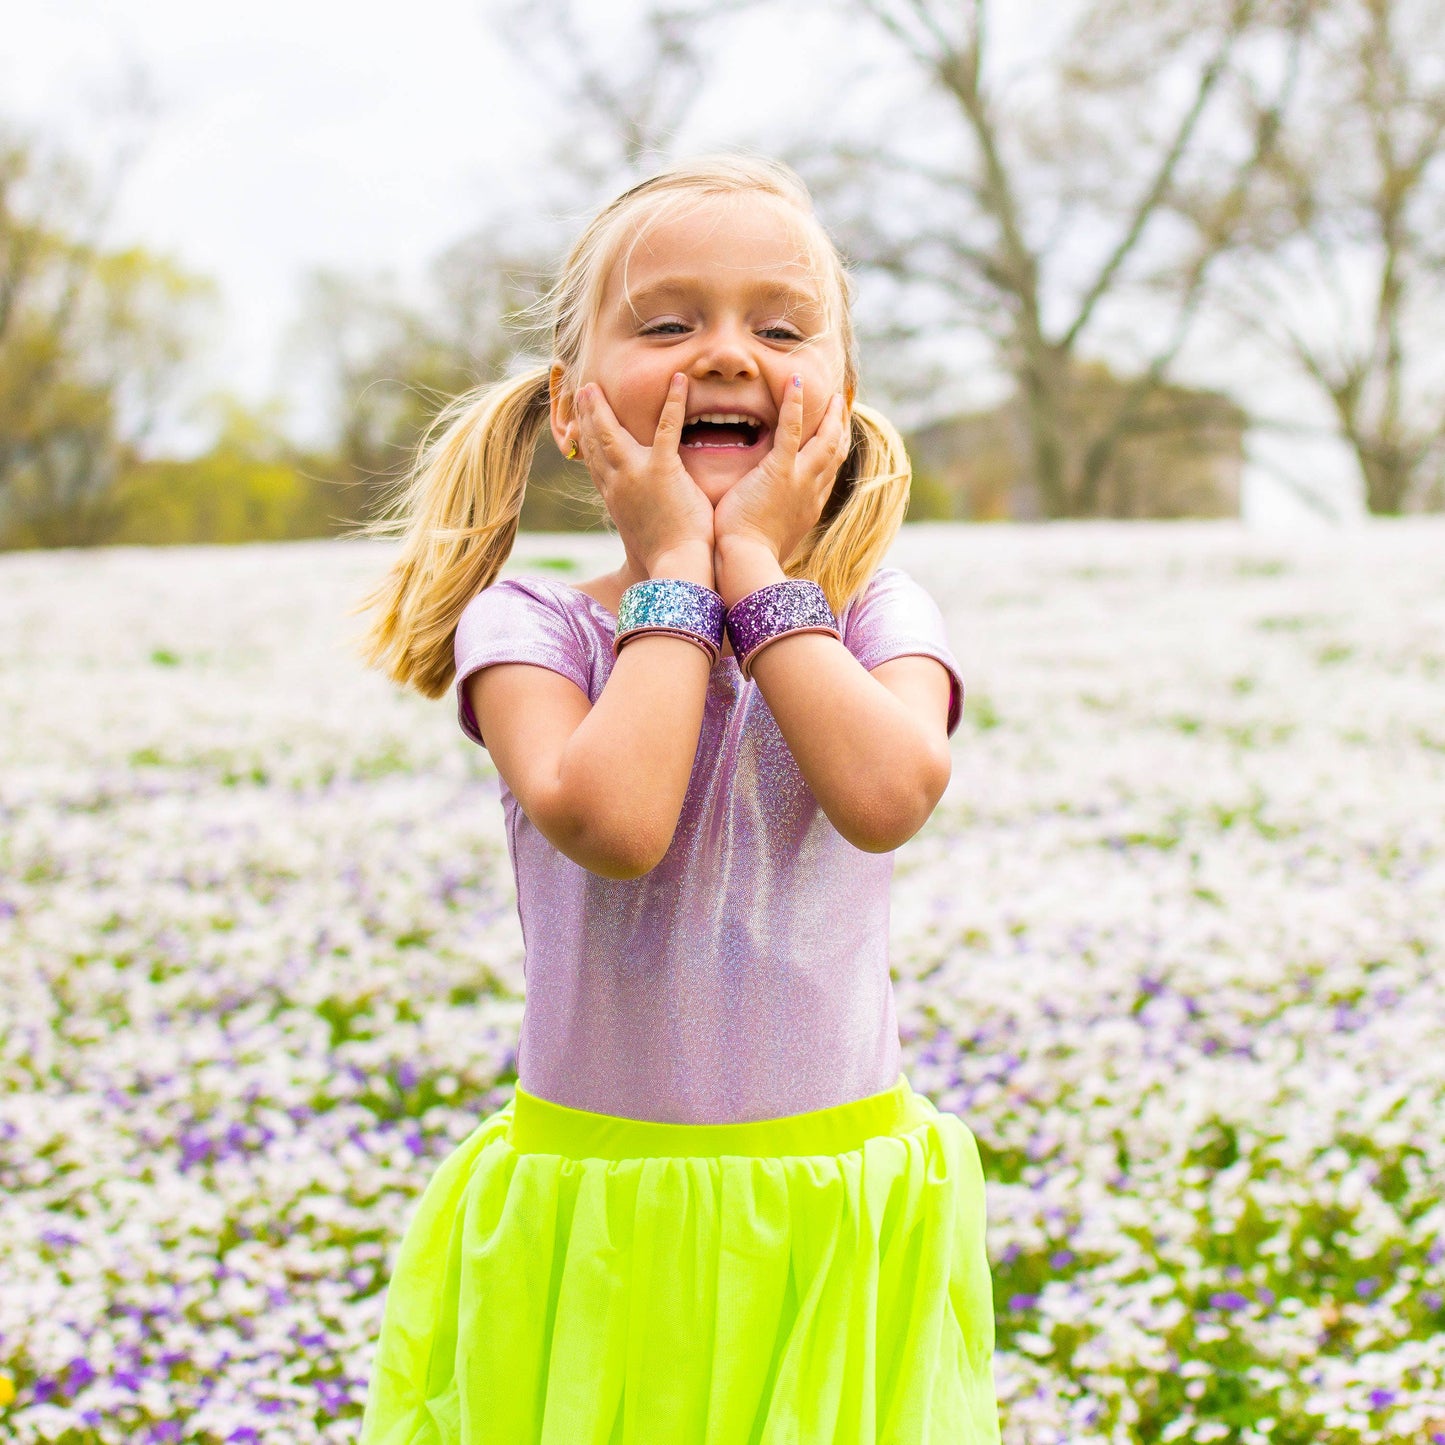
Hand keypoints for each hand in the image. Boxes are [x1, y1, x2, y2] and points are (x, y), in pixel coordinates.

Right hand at [575, 373, 715, 575]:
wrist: (675, 567)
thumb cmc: (664, 559)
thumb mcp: (640, 538)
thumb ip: (637, 520)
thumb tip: (638, 524)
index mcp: (613, 499)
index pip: (594, 464)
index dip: (584, 441)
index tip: (577, 424)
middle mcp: (617, 483)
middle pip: (593, 442)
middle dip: (585, 415)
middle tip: (582, 390)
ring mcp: (636, 474)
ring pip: (612, 431)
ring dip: (603, 405)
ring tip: (598, 384)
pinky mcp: (662, 470)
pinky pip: (667, 426)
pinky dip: (673, 401)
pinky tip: (678, 380)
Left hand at [712, 376, 850, 564]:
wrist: (747, 563)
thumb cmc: (751, 558)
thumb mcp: (773, 541)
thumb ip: (776, 527)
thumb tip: (772, 529)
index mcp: (810, 508)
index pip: (828, 474)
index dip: (834, 453)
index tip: (836, 439)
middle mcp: (813, 491)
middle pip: (835, 453)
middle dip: (841, 429)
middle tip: (841, 408)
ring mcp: (800, 479)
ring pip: (824, 439)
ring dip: (829, 414)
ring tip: (831, 395)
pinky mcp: (780, 471)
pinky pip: (791, 428)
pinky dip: (794, 403)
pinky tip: (794, 380)